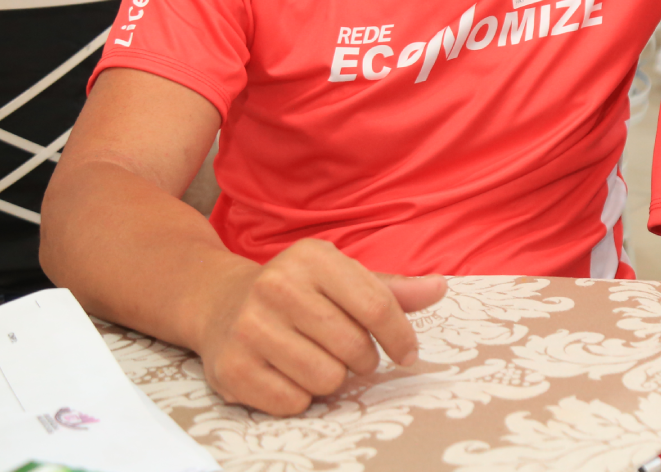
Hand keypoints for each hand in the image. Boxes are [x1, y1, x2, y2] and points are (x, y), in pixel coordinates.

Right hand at [195, 238, 446, 415]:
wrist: (220, 302)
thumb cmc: (297, 291)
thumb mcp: (342, 278)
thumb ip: (392, 289)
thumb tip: (440, 288)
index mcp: (312, 257)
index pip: (378, 306)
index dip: (402, 337)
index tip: (408, 354)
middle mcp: (277, 286)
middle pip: (355, 347)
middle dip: (363, 359)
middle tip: (349, 352)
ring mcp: (250, 327)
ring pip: (328, 379)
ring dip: (331, 378)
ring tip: (316, 358)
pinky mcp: (232, 368)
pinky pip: (295, 402)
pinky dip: (301, 396)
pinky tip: (288, 373)